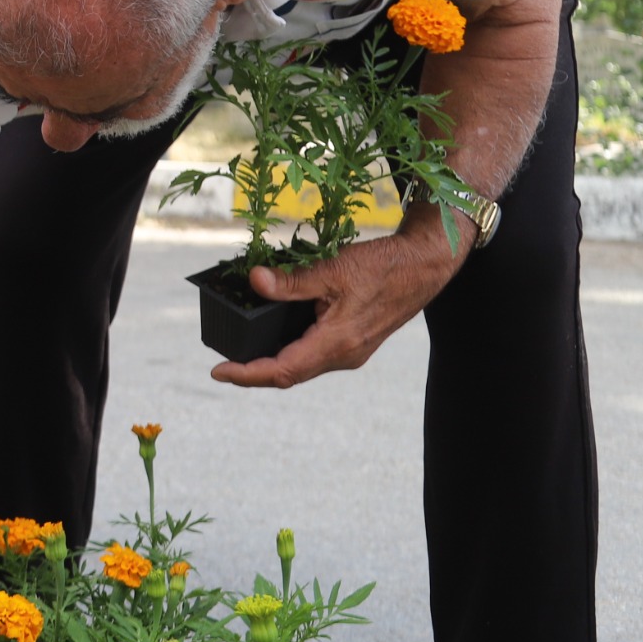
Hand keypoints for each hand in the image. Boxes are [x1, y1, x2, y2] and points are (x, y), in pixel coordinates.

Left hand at [212, 219, 475, 388]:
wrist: (423, 267)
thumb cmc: (384, 267)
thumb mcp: (333, 269)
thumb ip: (293, 281)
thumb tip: (255, 281)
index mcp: (338, 343)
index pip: (283, 371)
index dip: (247, 375)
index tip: (219, 372)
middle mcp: (345, 355)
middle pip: (290, 374)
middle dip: (254, 374)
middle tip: (223, 368)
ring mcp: (352, 351)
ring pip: (303, 367)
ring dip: (273, 365)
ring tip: (242, 356)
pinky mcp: (355, 343)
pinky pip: (315, 357)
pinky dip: (291, 353)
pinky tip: (275, 341)